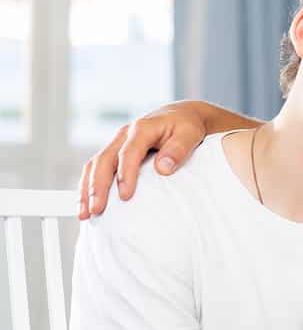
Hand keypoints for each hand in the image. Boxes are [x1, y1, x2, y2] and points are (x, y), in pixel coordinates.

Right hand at [77, 103, 208, 219]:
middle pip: (104, 160)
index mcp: (142, 129)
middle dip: (97, 186)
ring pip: (94, 165)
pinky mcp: (115, 153)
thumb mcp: (190, 134)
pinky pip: (96, 169)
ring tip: (85, 214)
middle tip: (96, 210)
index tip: (125, 196)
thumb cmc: (186, 126)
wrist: (181, 116)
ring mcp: (117, 144)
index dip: (125, 174)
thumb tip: (163, 168)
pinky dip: (89, 186)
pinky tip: (86, 205)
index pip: (129, 152)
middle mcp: (125, 135)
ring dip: (87, 189)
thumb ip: (178, 149)